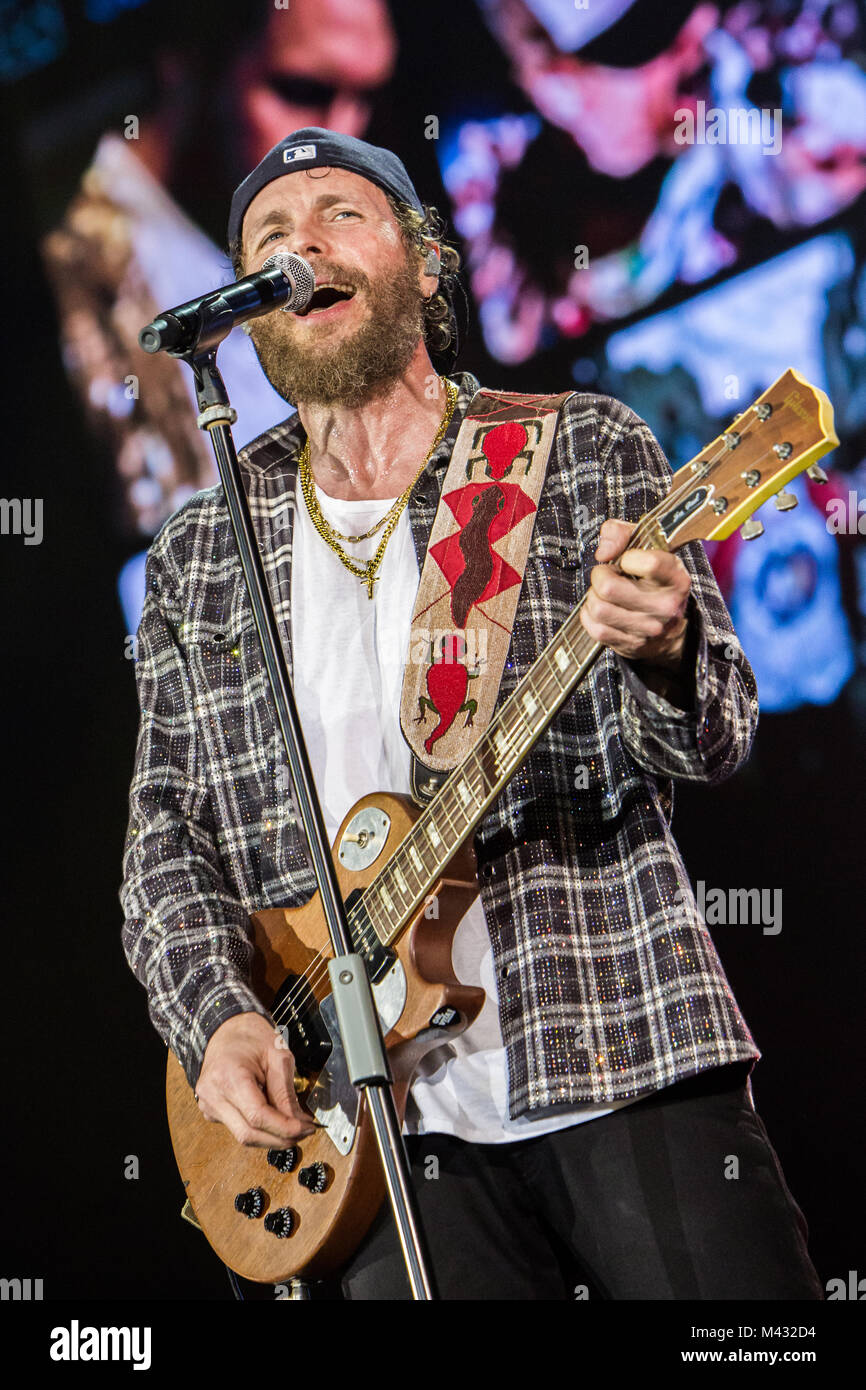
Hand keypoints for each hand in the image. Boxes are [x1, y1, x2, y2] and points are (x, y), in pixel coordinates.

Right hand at [194, 1012, 315, 1146]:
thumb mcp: (277, 1056)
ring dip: (271, 1136)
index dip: (285, 1128)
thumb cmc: (250, 1035)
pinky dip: (259, 1128)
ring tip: (292, 1126)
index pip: (257, 1116)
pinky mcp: (212, 1111)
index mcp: (228, 1076)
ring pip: (243, 1136)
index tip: (306, 1128)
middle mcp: (213, 1095)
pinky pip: (238, 1128)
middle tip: (304, 1132)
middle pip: (248, 1134)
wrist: (226, 1028)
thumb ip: (286, 1092)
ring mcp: (209, 1105)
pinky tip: (273, 1119)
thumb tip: (298, 1121)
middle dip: (280, 1138)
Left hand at [580, 519, 690, 671]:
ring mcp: (649, 628)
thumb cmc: (653, 580)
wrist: (670, 629)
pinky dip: (590, 616)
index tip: (626, 560)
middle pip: (609, 588)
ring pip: (598, 608)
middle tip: (607, 576)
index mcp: (675, 578)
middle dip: (599, 576)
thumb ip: (620, 533)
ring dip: (593, 597)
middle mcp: (665, 606)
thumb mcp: (646, 547)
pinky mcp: (631, 645)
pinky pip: (594, 627)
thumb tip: (603, 552)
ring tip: (605, 594)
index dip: (626, 557)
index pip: (649, 563)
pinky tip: (602, 609)